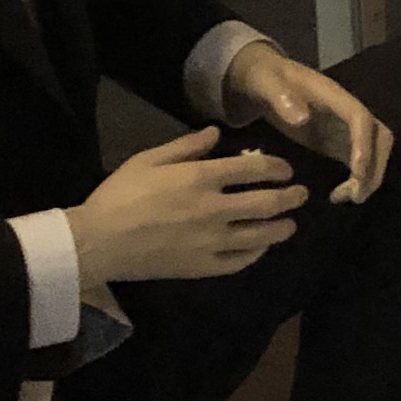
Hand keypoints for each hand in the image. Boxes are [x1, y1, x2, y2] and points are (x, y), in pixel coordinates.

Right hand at [65, 128, 307, 286]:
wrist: (99, 241)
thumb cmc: (120, 195)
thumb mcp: (148, 158)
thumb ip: (186, 145)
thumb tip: (217, 133)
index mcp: (201, 177)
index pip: (255, 169)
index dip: (278, 167)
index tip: (286, 169)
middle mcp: (214, 209)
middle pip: (267, 203)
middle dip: (291, 197)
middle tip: (301, 194)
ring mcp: (211, 241)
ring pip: (261, 235)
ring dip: (282, 227)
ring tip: (290, 224)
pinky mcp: (203, 266)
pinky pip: (240, 261)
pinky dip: (256, 253)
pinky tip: (261, 247)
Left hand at [221, 43, 394, 203]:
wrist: (262, 78)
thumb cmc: (264, 78)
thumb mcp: (265, 82)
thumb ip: (281, 97)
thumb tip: (303, 118)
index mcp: (333, 95)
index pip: (360, 119)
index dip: (364, 145)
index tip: (357, 173)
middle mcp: (346, 112)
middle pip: (379, 137)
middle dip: (375, 166)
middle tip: (356, 195)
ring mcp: (344, 128)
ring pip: (374, 152)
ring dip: (368, 177)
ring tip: (346, 198)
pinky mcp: (337, 142)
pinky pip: (358, 162)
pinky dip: (356, 180)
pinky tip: (337, 196)